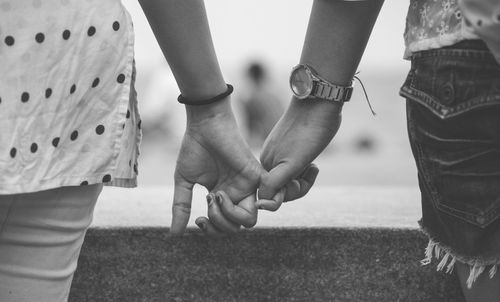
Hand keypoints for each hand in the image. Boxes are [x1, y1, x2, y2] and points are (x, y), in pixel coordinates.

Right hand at [171, 99, 262, 234]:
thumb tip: (174, 235)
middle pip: (237, 228)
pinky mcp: (257, 176)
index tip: (199, 219)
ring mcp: (248, 186)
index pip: (224, 226)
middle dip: (219, 224)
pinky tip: (225, 195)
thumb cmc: (194, 148)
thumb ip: (181, 207)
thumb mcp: (184, 182)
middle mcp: (237, 194)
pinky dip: (251, 207)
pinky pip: (267, 201)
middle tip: (207, 202)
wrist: (204, 124)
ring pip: (250, 221)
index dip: (212, 229)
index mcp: (222, 196)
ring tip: (215, 195)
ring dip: (229, 216)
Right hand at [257, 98, 341, 209]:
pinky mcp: (287, 145)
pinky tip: (313, 162)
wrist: (318, 101)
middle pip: (281, 188)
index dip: (290, 194)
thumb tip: (262, 204)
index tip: (303, 181)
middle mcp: (268, 160)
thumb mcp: (294, 164)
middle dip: (298, 186)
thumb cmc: (310, 132)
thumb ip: (276, 184)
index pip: (272, 196)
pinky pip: (292, 167)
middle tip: (312, 170)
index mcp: (266, 166)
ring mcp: (277, 152)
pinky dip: (304, 169)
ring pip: (288, 178)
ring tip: (313, 166)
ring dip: (302, 177)